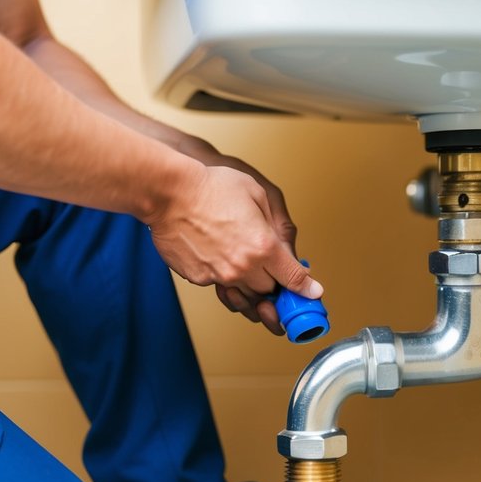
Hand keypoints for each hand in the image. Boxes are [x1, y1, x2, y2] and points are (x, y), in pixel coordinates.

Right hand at [175, 137, 301, 334]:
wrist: (169, 193)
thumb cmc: (211, 187)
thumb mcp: (257, 195)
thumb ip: (276, 226)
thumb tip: (287, 249)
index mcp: (264, 246)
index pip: (293, 278)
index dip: (305, 287)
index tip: (311, 293)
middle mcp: (244, 266)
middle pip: (269, 291)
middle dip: (272, 280)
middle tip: (269, 266)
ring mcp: (220, 275)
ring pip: (244, 294)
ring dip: (249, 282)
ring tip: (241, 258)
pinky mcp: (199, 278)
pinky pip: (219, 284)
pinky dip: (223, 275)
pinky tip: (217, 252)